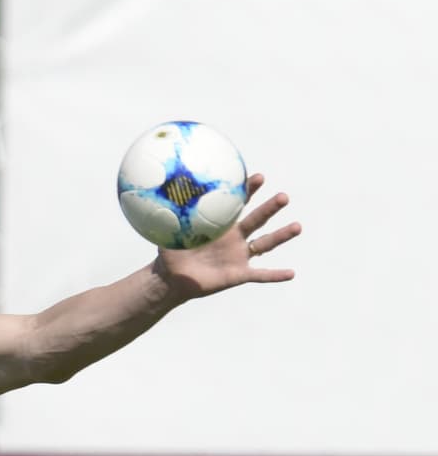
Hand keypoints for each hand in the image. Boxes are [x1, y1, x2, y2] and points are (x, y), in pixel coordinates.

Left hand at [156, 173, 301, 298]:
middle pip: (258, 219)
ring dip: (282, 236)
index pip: (238, 203)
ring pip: (265, 244)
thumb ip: (168, 216)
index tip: (258, 177)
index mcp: (221, 224)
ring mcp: (239, 256)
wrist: (172, 279)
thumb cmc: (171, 253)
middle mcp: (235, 238)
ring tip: (297, 226)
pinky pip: (260, 275)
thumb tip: (158, 194)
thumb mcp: (168, 232)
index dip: (249, 190)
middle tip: (284, 196)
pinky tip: (291, 273)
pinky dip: (275, 275)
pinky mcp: (239, 274)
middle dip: (271, 208)